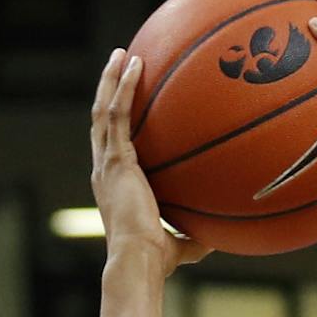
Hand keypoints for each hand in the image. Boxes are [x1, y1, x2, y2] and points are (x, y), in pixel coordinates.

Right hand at [90, 50, 211, 275]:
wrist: (138, 261)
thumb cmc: (156, 262)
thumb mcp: (178, 246)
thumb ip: (192, 238)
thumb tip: (215, 240)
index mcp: (113, 185)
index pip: (110, 146)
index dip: (114, 123)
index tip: (124, 103)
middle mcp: (104, 170)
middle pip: (101, 119)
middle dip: (109, 89)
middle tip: (119, 64)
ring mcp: (106, 163)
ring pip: (103, 109)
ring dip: (112, 79)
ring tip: (122, 53)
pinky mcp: (115, 160)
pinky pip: (117, 113)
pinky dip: (124, 86)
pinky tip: (134, 64)